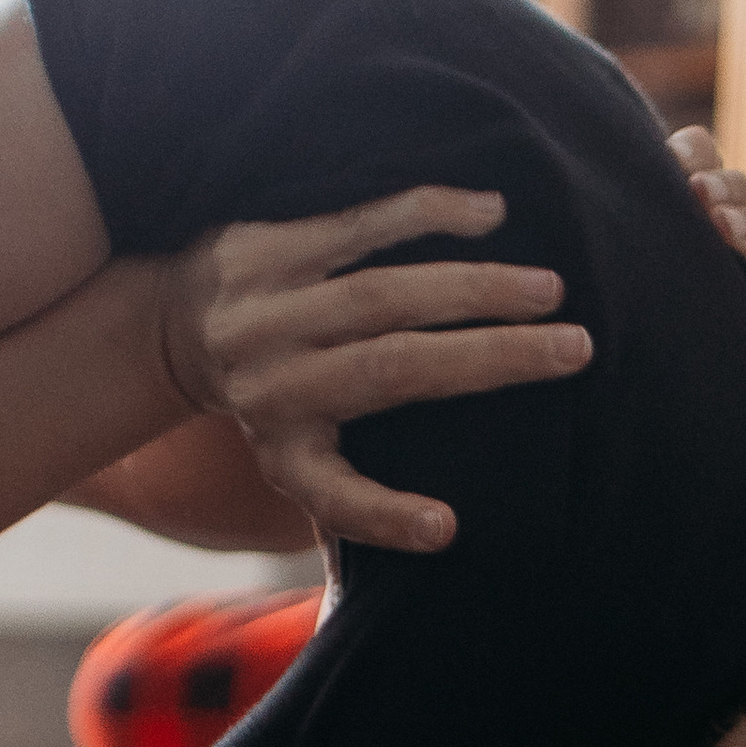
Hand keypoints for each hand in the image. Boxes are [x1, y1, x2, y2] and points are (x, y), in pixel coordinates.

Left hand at [155, 183, 593, 552]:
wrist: (168, 326)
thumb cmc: (271, 409)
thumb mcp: (296, 464)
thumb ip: (357, 500)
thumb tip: (447, 534)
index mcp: (283, 446)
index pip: (331, 494)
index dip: (387, 515)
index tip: (450, 528)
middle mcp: (269, 380)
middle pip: (390, 369)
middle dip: (490, 358)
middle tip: (577, 347)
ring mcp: (265, 305)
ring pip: (377, 291)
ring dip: (472, 285)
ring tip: (548, 287)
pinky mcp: (264, 243)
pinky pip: (355, 221)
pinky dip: (426, 214)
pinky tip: (490, 212)